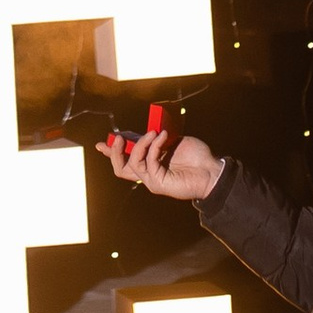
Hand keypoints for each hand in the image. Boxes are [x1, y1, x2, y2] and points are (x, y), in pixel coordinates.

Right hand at [98, 125, 222, 202]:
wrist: (211, 170)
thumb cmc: (196, 156)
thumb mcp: (172, 141)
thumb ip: (157, 139)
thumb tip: (146, 130)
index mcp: (150, 164)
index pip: (126, 160)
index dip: (111, 152)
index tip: (101, 142)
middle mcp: (148, 174)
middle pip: (120, 169)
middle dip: (114, 153)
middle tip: (117, 138)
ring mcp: (152, 180)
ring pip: (131, 164)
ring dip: (140, 144)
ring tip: (153, 133)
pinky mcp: (158, 183)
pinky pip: (148, 162)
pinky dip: (153, 146)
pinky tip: (162, 137)